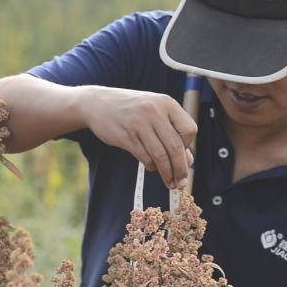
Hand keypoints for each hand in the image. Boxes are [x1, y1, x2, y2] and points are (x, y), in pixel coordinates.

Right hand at [79, 86, 196, 189]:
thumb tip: (189, 162)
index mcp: (167, 103)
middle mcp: (154, 111)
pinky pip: (144, 157)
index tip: (182, 154)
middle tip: (182, 183)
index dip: (188, 145)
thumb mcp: (157, 115)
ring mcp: (139, 123)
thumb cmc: (134, 110)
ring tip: (170, 182)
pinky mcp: (125, 136)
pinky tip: (152, 168)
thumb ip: (174, 135)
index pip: (189, 130)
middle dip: (180, 168)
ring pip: (160, 155)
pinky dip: (151, 166)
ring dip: (167, 173)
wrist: (97, 103)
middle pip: (175, 146)